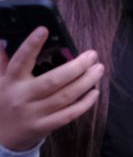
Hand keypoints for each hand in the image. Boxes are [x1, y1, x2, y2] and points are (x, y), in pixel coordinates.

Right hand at [0, 28, 101, 151]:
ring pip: (65, 96)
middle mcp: (22, 97)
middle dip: (77, 66)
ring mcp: (33, 113)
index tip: (44, 30)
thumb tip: (2, 40)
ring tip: (99, 69)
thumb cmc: (5, 102)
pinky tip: (94, 92)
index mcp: (11, 81)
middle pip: (53, 80)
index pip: (21, 61)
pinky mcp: (43, 126)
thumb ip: (4, 62)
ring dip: (86, 81)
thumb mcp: (0, 82)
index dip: (31, 45)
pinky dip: (84, 104)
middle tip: (93, 55)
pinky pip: (68, 114)